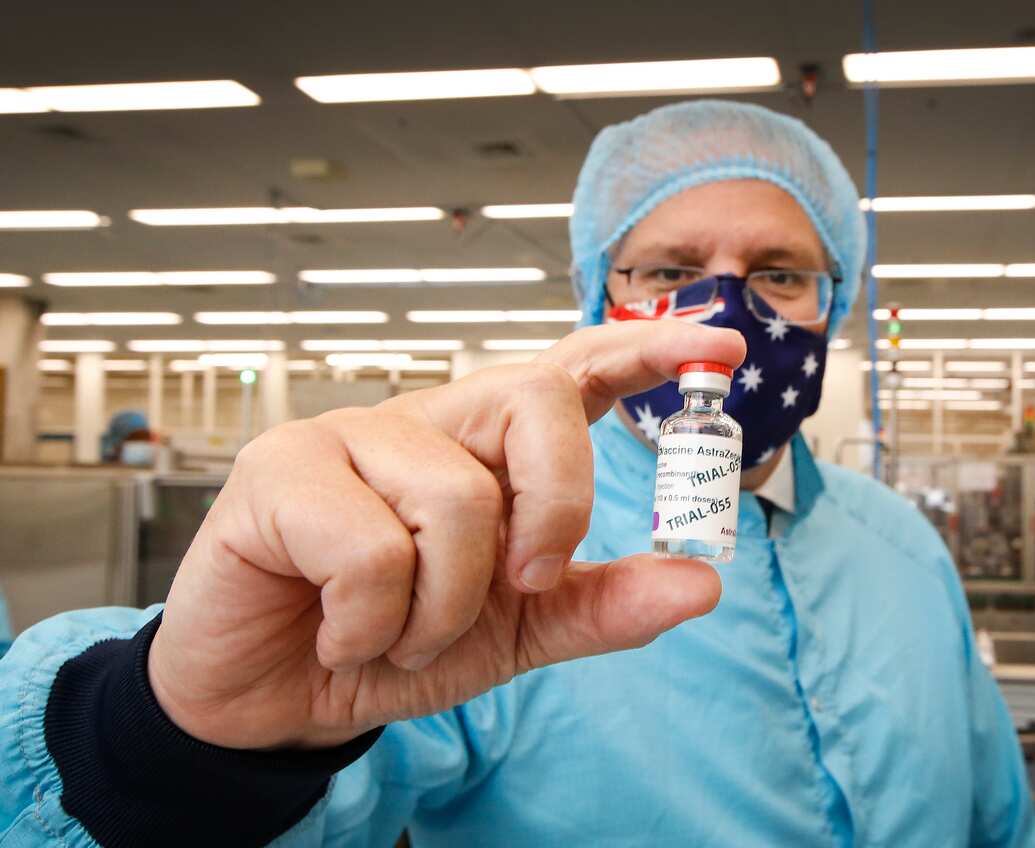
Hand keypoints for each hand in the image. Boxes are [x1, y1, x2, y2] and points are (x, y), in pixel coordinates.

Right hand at [148, 322, 745, 749]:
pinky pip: (372, 551)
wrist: (276, 701)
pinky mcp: (278, 468)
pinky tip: (335, 630)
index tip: (722, 347)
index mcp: (486, 449)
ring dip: (442, 608)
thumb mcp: (515, 634)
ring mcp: (348, 435)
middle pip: (535, 398)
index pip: (572, 374)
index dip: (645, 351)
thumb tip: (703, 582)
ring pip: (457, 499)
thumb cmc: (392, 644)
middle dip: (560, 501)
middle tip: (529, 578)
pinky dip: (371, 625)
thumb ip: (601, 605)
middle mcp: (425, 424)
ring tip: (394, 633)